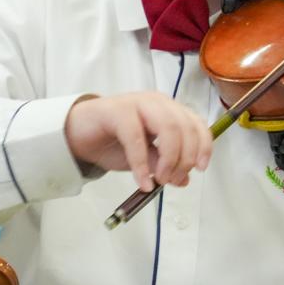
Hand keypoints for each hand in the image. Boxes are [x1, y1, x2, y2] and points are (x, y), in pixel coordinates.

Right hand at [65, 92, 212, 191]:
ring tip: (159, 179)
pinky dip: (141, 163)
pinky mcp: (117, 111)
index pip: (196, 123)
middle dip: (184, 157)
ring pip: (168, 127)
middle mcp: (157, 103)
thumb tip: (184, 179)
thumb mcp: (145, 159)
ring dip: (169, 158)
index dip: (204, 146)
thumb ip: (164, 164)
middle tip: (172, 179)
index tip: (201, 168)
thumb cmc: (115, 143)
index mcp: (168, 110)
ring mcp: (137, 103)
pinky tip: (142, 181)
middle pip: (185, 126)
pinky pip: (136, 137)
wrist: (79, 135)